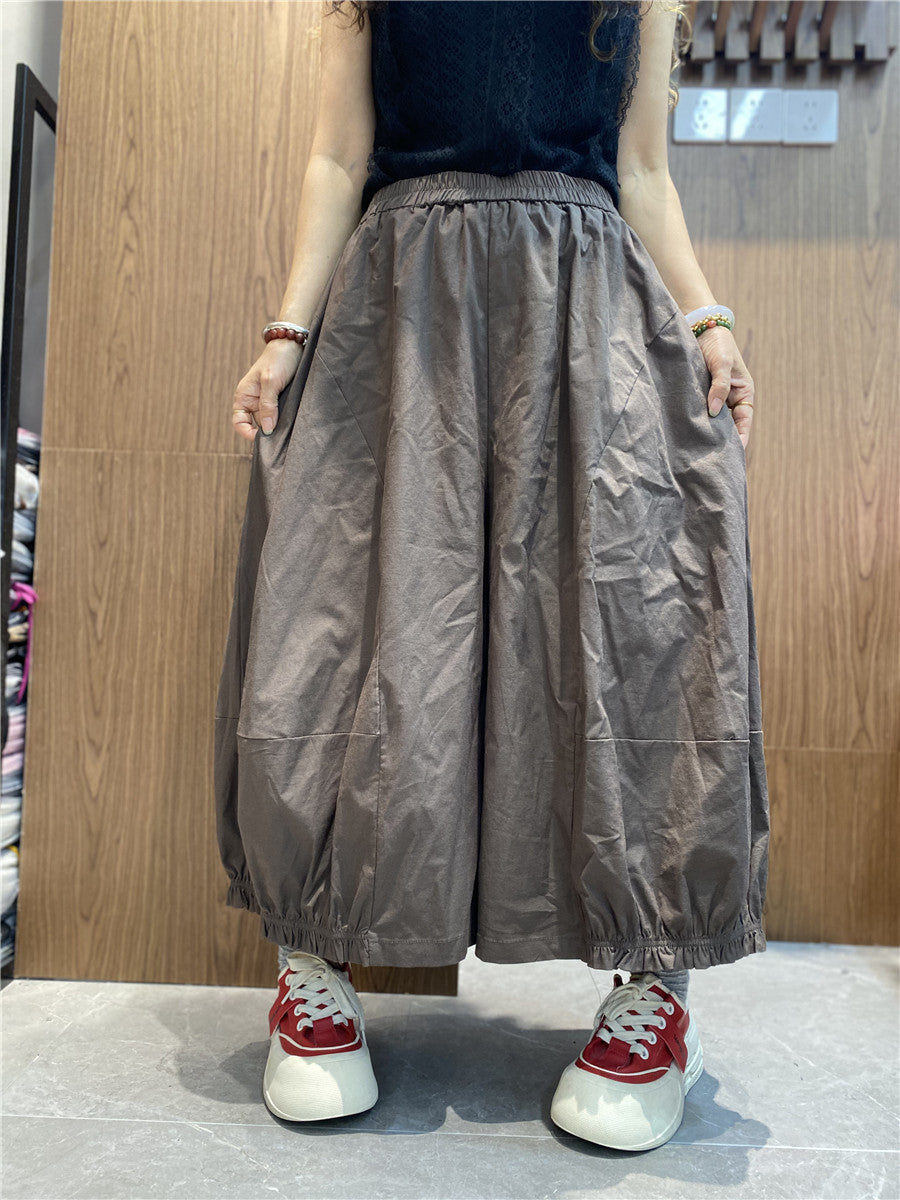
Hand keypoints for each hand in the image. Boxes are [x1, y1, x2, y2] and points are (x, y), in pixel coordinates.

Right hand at [231, 340, 304, 443]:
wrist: (293, 345)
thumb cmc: (278, 359)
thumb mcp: (270, 382)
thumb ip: (267, 406)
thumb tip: (267, 430)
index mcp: (244, 396)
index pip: (239, 423)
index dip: (248, 433)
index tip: (264, 438)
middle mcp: (254, 402)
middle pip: (257, 426)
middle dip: (268, 432)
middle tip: (281, 436)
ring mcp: (267, 402)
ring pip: (270, 423)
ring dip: (278, 427)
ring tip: (288, 428)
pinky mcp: (280, 401)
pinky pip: (280, 416)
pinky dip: (285, 421)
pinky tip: (293, 422)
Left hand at [696, 325, 754, 450]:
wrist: (699, 327)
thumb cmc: (716, 344)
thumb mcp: (722, 364)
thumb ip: (719, 386)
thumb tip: (714, 412)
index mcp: (743, 392)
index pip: (744, 422)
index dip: (740, 439)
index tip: (733, 456)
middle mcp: (730, 398)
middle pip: (728, 426)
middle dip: (722, 442)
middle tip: (713, 462)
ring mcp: (714, 397)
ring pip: (713, 422)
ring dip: (707, 434)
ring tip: (699, 454)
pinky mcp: (699, 395)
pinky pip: (699, 413)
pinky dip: (696, 423)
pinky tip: (687, 435)